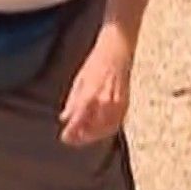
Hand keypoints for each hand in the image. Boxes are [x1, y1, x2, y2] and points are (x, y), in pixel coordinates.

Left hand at [59, 31, 132, 146]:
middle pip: (93, 129)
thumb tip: (65, 118)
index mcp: (91, 96)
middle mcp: (105, 103)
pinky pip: (116, 123)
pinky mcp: (126, 103)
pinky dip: (107, 129)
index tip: (64, 137)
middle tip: (72, 139)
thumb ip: (73, 102)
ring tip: (84, 136)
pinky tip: (99, 130)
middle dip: (82, 136)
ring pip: (106, 129)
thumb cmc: (97, 62)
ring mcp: (118, 104)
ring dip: (94, 135)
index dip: (72, 132)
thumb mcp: (79, 80)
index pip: (79, 121)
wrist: (117, 50)